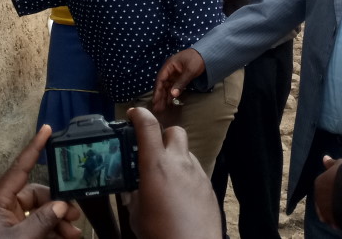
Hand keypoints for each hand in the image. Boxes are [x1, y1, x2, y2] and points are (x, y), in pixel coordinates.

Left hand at [0, 125, 80, 238]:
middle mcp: (2, 208)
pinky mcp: (14, 237)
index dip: (34, 148)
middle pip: (36, 195)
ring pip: (40, 214)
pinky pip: (36, 228)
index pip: (20, 167)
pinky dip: (52, 233)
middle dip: (58, 204)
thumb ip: (43, 220)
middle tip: (76, 216)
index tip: (46, 129)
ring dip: (58, 223)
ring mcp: (8, 224)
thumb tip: (61, 206)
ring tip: (74, 235)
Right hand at [125, 107, 219, 238]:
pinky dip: (186, 175)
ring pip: (186, 152)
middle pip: (175, 131)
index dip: (139, 115)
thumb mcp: (137, 214)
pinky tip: (180, 194)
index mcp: (156, 166)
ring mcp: (197, 174)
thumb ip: (134, 195)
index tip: (133, 114)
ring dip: (175, 157)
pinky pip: (196, 171)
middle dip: (163, 136)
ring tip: (166, 179)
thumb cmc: (160, 233)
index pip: (148, 126)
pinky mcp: (208, 187)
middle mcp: (179, 163)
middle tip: (153, 151)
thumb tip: (134, 190)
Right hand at [151, 48, 205, 112]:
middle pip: (162, 84)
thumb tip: (173, 95)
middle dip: (159, 96)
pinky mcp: (179, 78)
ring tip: (162, 108)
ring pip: (167, 87)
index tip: (155, 101)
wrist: (207, 54)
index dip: (157, 91)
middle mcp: (169, 70)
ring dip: (164, 97)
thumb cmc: (197, 60)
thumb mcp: (189, 71)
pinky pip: (173, 87)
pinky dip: (171, 94)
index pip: (160, 79)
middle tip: (157, 108)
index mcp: (169, 66)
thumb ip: (181, 83)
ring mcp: (174, 74)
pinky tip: (169, 102)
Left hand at [314, 153, 341, 228]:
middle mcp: (318, 197)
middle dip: (332, 201)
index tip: (339, 190)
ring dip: (335, 212)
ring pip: (329, 212)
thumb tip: (324, 157)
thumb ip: (331, 163)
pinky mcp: (333, 220)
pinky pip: (335, 222)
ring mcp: (325, 210)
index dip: (332, 189)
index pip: (322, 187)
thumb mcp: (340, 165)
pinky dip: (339, 221)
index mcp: (319, 183)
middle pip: (325, 201)